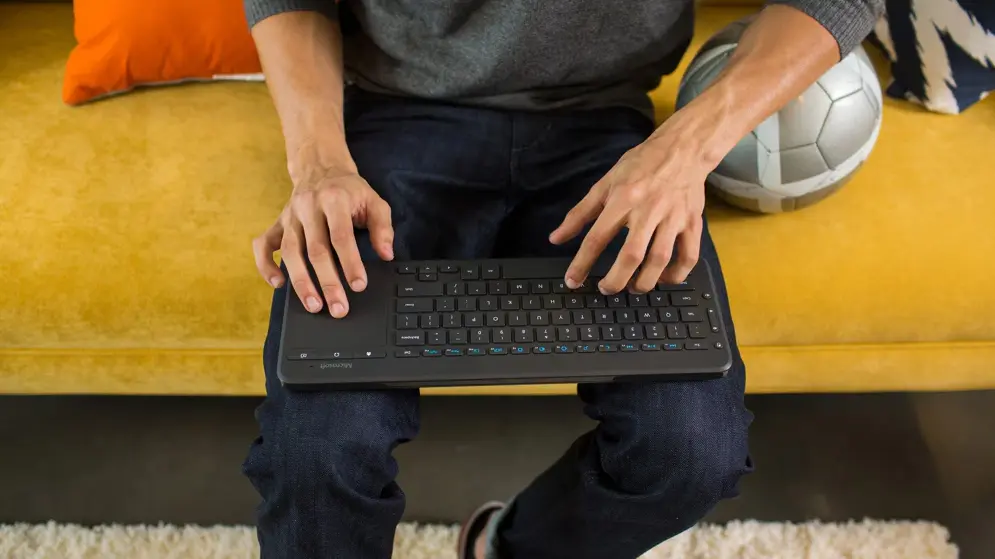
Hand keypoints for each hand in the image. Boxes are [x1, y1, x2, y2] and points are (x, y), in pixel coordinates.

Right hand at [253, 167, 393, 317]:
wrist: (321, 169)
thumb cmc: (350, 191)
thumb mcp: (374, 201)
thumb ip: (382, 227)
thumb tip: (386, 254)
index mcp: (334, 200)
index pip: (341, 236)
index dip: (350, 262)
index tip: (358, 285)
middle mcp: (308, 208)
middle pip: (315, 250)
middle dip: (327, 282)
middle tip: (338, 308)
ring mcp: (289, 217)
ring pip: (290, 252)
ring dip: (300, 281)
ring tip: (313, 306)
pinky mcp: (277, 223)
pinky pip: (264, 245)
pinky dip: (266, 266)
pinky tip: (278, 284)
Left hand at [549, 126, 706, 294]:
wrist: (683, 149)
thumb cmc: (641, 165)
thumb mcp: (605, 184)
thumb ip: (579, 213)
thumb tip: (556, 238)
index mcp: (622, 199)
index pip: (597, 237)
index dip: (582, 263)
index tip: (572, 281)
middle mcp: (648, 210)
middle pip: (631, 255)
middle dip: (616, 280)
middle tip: (605, 289)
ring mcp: (673, 218)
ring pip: (660, 259)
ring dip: (645, 281)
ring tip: (632, 288)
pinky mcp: (693, 223)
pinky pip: (689, 256)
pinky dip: (677, 274)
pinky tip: (664, 279)